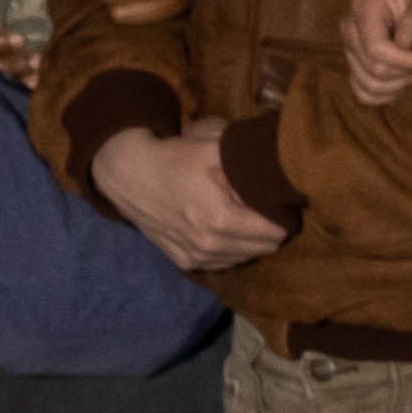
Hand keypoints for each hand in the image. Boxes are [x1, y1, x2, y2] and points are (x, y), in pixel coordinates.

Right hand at [90, 124, 283, 280]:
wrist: (128, 174)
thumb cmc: (174, 158)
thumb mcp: (214, 149)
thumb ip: (249, 166)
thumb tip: (280, 177)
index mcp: (220, 220)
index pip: (274, 233)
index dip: (283, 217)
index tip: (282, 205)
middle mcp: (209, 246)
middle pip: (263, 248)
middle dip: (270, 231)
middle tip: (266, 210)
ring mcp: (195, 258)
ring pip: (244, 258)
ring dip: (251, 242)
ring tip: (246, 218)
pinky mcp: (184, 262)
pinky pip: (223, 263)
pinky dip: (231, 250)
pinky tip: (226, 229)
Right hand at [334, 0, 411, 106]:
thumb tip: (403, 43)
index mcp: (364, 8)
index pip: (376, 49)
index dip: (406, 62)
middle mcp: (350, 29)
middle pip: (374, 71)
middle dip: (410, 72)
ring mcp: (351, 49)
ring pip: (370, 86)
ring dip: (404, 84)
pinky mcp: (357, 65)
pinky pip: (365, 94)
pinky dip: (389, 94)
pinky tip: (410, 80)